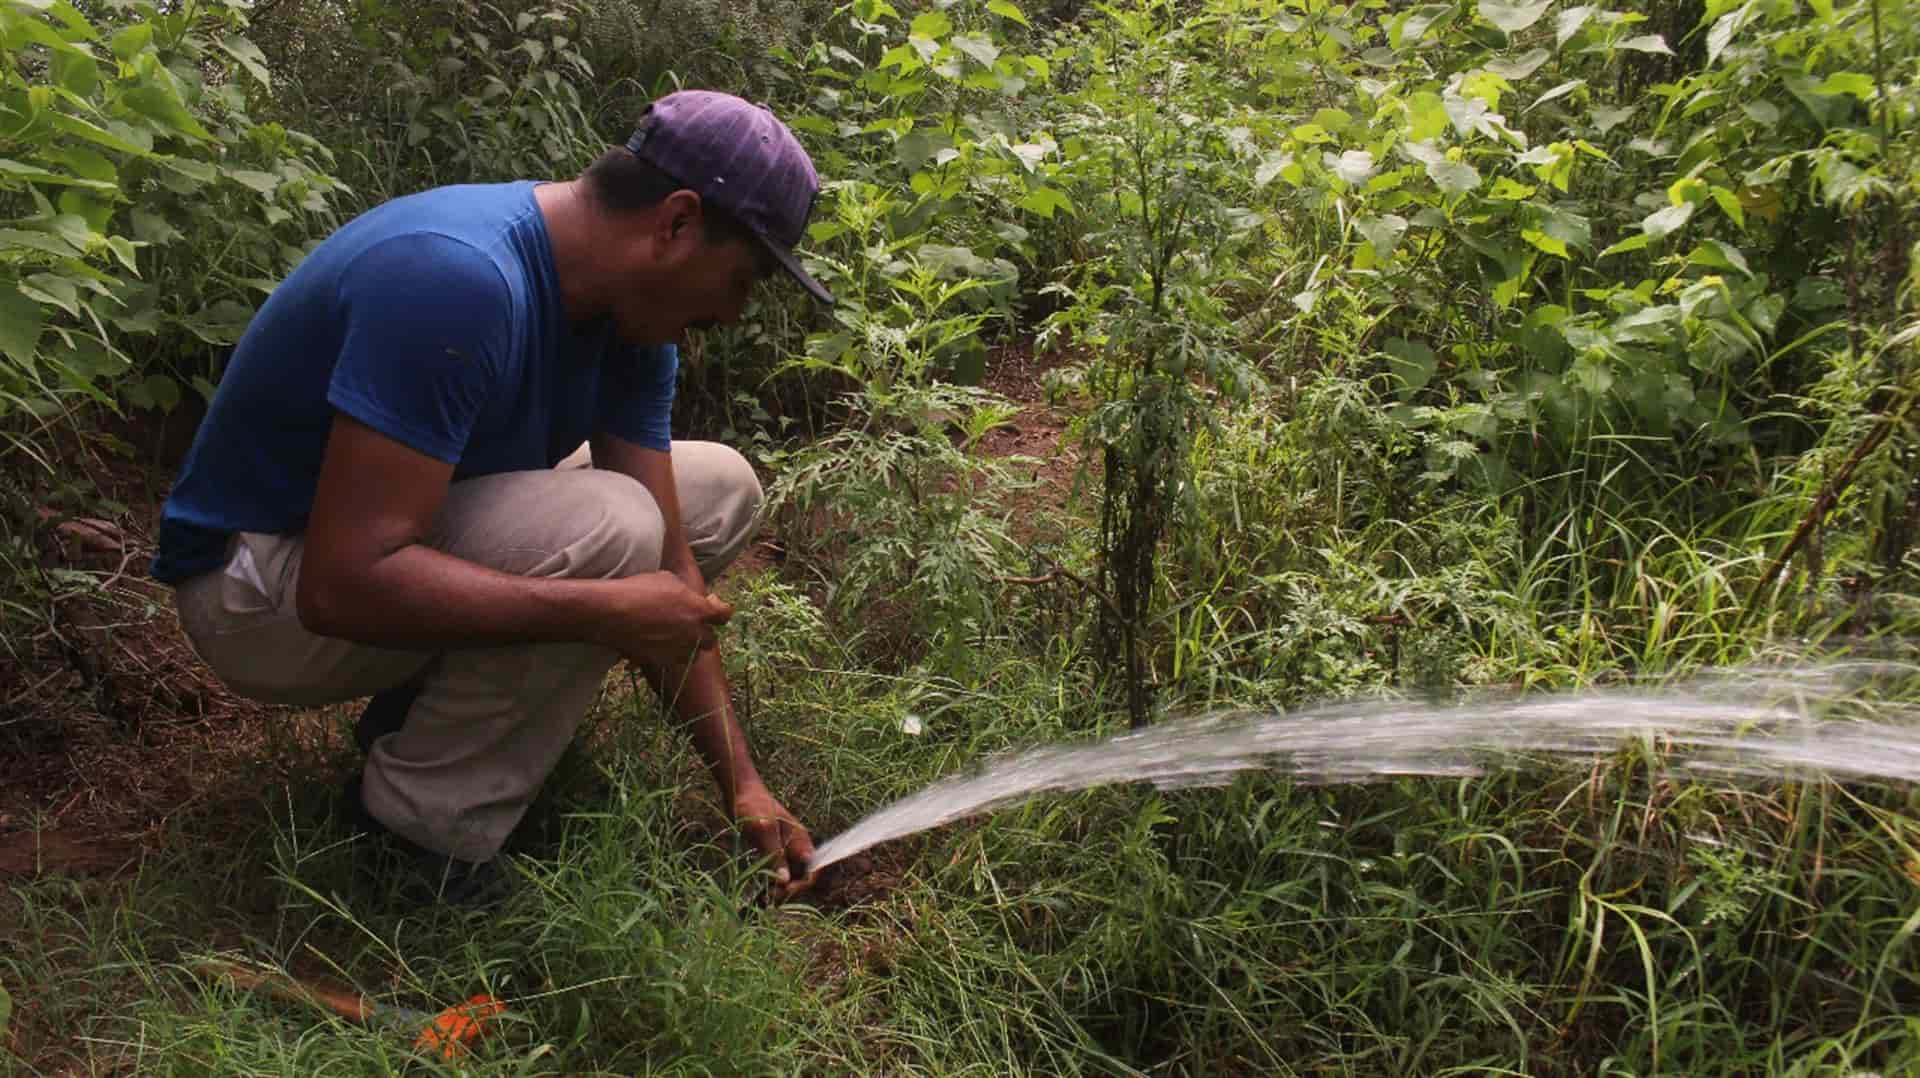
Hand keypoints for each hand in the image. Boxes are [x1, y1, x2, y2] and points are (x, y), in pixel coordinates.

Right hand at [591, 571, 732, 665]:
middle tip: (690, 624)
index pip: (725, 615)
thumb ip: (686, 592)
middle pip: (711, 639)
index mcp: (699, 610)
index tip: (713, 607)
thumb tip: (689, 597)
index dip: (720, 611)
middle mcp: (694, 633)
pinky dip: (670, 655)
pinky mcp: (663, 661)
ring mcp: (679, 650)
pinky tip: (658, 644)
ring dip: (689, 646)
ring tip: (674, 637)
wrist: (612, 612)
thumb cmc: (639, 589)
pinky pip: (674, 661)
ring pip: (694, 654)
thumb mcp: (667, 579)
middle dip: (703, 632)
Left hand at [732, 783, 815, 900]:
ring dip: (782, 890)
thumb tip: (785, 880)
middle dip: (791, 890)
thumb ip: (775, 853)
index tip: (784, 890)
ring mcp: (785, 849)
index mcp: (800, 839)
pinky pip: (779, 872)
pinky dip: (773, 883)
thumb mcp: (763, 829)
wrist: (740, 792)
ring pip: (792, 877)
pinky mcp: (773, 851)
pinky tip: (762, 890)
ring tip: (764, 896)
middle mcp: (797, 846)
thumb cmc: (752, 805)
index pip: (814, 869)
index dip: (802, 884)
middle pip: (804, 876)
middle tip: (770, 896)